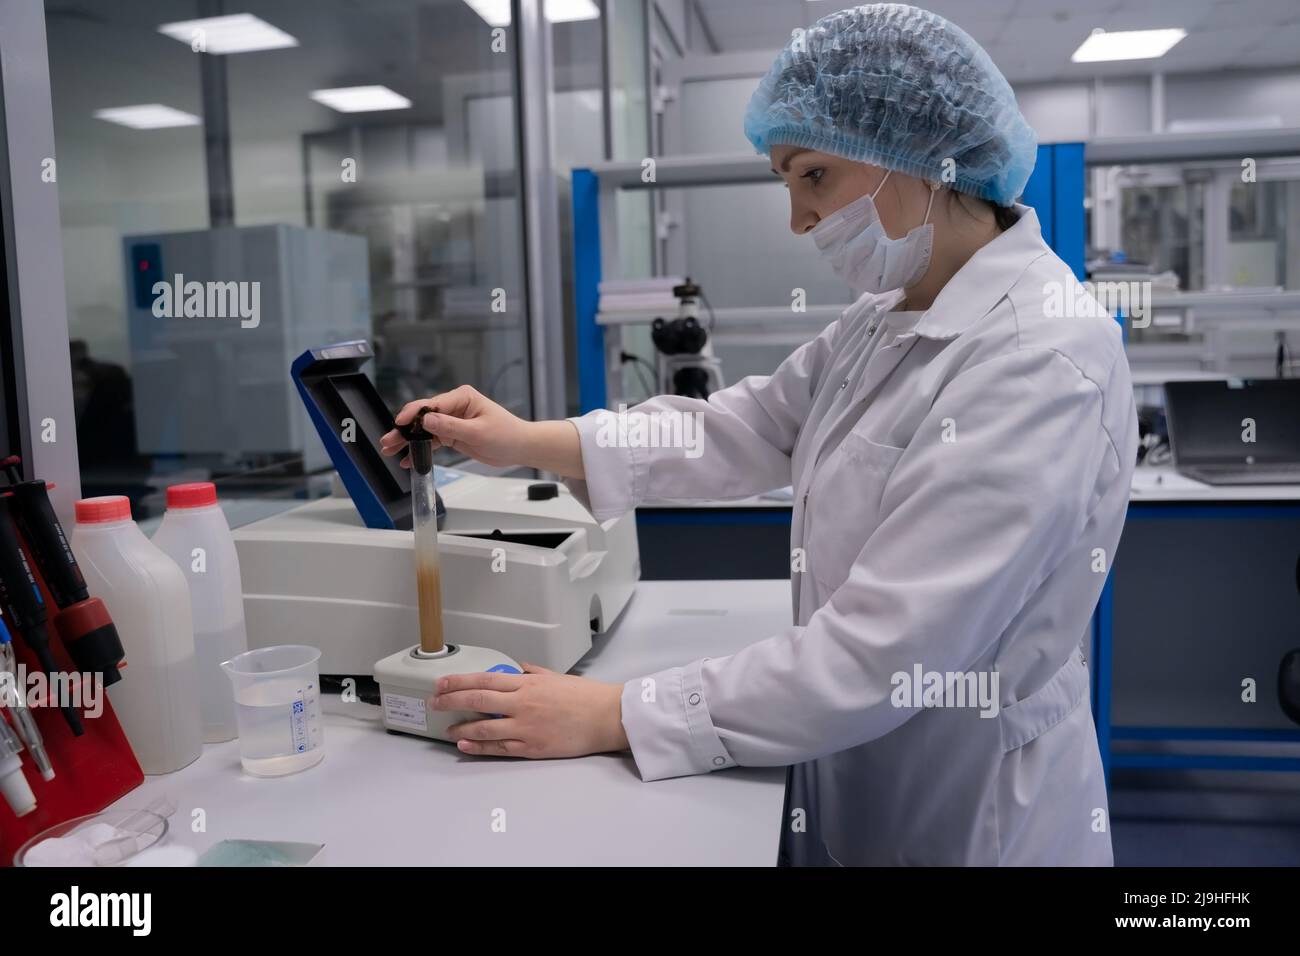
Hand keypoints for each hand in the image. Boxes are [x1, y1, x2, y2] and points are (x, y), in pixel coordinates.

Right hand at [380, 385, 530, 468]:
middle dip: (404, 429)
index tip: (399, 424)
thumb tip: (426, 420)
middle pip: (423, 416)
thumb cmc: (506, 435)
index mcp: (461, 397)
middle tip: (388, 441)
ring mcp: (452, 420)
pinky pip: (433, 441)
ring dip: (409, 440)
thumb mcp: (478, 432)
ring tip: (390, 450)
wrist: (520, 447)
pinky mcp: (453, 434)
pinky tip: (408, 459)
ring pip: (424, 430)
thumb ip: (451, 426)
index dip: (412, 414)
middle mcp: (454, 406)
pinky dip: (421, 449)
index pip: (431, 404)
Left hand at [432, 663, 628, 758]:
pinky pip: (499, 748)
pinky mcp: (532, 747)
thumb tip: (518, 668)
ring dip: (461, 728)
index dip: (459, 681)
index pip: (484, 680)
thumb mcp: (556, 677)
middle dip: (451, 701)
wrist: (606, 717)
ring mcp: (525, 727)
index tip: (442, 683)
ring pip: (483, 728)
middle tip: (435, 702)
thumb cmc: (585, 696)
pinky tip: (465, 745)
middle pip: (477, 700)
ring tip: (447, 729)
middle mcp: (522, 704)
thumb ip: (533, 673)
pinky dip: (479, 747)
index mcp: (527, 684)